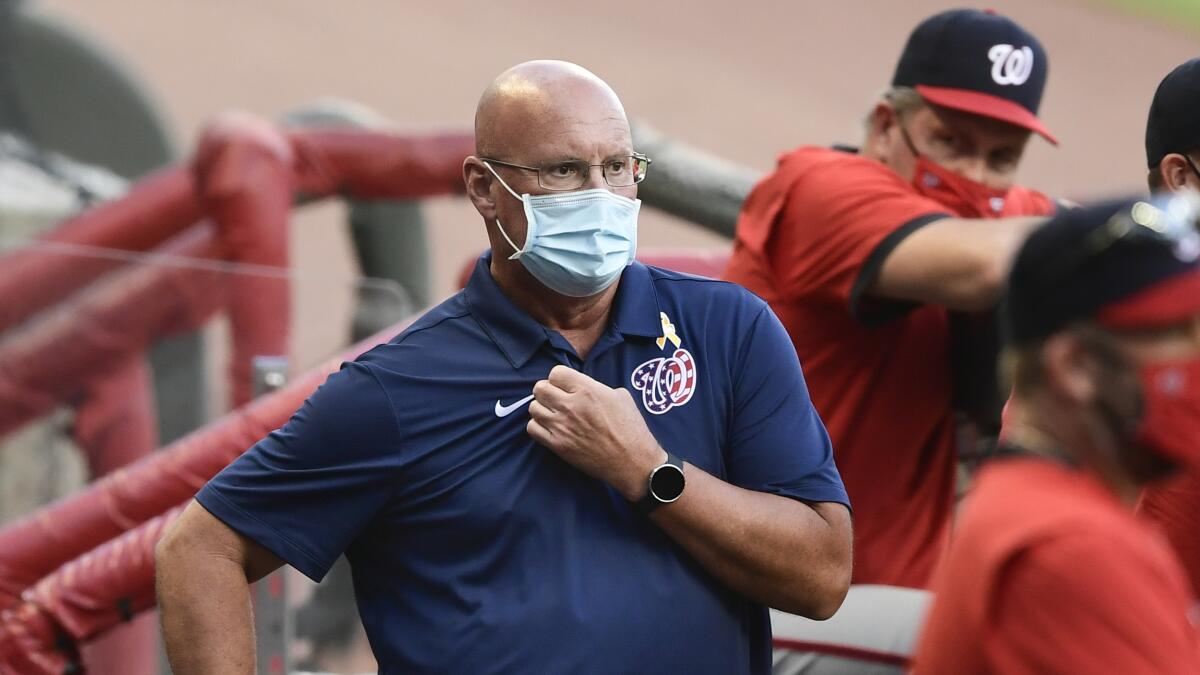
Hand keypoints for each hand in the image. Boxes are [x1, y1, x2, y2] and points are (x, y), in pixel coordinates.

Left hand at [528, 365, 665, 500]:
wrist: (632, 461)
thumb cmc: (631, 428)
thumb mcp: (620, 396)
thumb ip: (596, 387)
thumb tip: (581, 387)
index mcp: (587, 390)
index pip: (555, 373)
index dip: (560, 378)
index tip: (565, 386)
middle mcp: (570, 405)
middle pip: (540, 388)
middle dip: (546, 391)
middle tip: (556, 398)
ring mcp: (561, 426)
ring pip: (533, 408)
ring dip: (542, 408)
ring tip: (553, 413)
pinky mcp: (558, 445)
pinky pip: (532, 428)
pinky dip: (538, 426)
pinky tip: (551, 428)